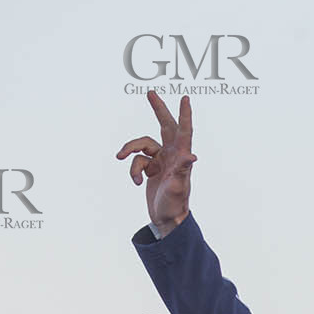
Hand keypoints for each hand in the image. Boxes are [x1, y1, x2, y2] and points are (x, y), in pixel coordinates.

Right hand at [119, 93, 196, 233]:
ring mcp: (161, 160)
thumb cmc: (175, 204)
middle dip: (158, 110)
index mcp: (181, 156)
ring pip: (141, 146)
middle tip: (151, 93)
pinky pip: (136, 162)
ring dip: (130, 151)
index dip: (184, 114)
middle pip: (164, 126)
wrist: (166, 219)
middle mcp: (172, 154)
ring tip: (122, 159)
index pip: (184, 130)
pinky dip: (133, 171)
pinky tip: (138, 183)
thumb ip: (183, 170)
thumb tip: (191, 156)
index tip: (185, 98)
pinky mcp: (151, 168)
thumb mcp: (178, 187)